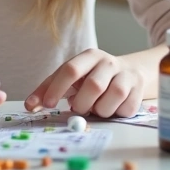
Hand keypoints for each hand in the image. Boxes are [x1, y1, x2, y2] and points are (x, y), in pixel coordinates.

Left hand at [24, 49, 144, 118]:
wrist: (130, 73)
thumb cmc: (92, 77)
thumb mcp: (71, 78)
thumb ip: (49, 89)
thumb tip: (29, 105)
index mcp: (89, 56)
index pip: (71, 69)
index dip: (57, 88)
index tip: (46, 105)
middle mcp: (108, 62)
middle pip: (94, 86)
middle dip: (82, 103)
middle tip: (78, 108)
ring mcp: (126, 75)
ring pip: (113, 97)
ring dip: (100, 110)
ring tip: (96, 108)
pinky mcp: (139, 90)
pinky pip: (126, 108)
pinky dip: (116, 113)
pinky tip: (113, 108)